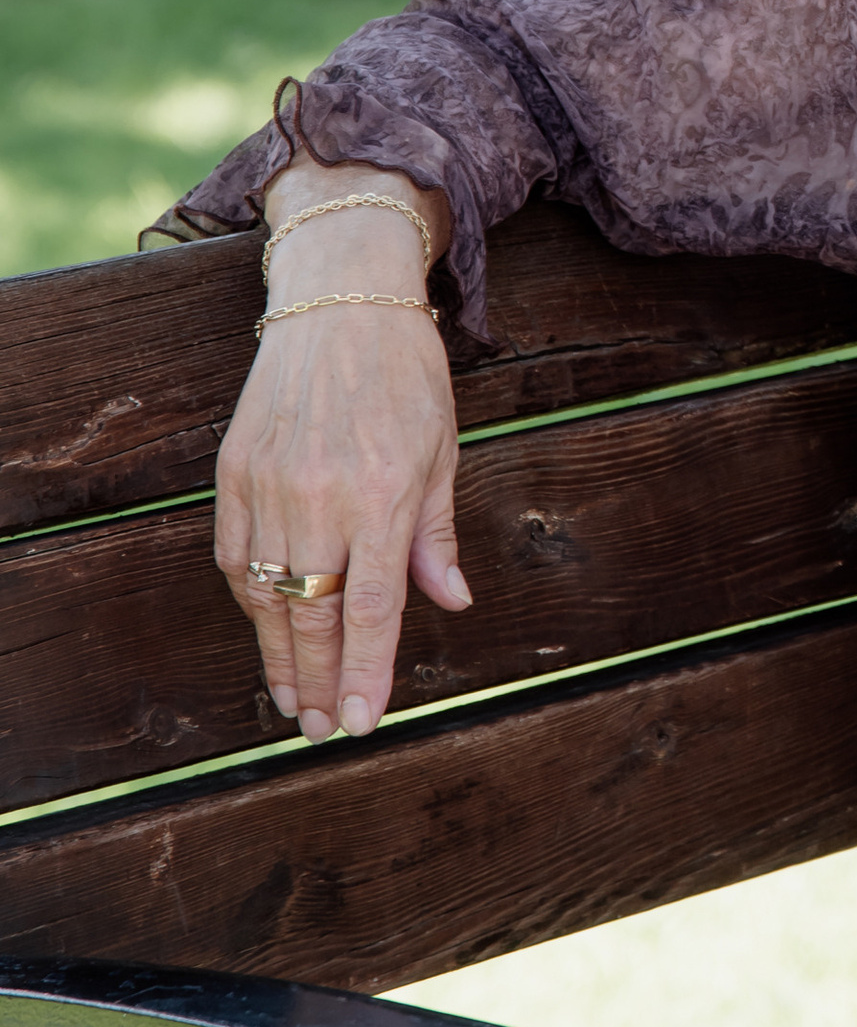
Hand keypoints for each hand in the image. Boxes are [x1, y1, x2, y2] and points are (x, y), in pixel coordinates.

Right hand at [213, 186, 469, 740]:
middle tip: (320, 727)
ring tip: (291, 697)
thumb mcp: (442, 449)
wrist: (340, 300)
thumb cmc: (406, 374)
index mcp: (385, 494)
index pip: (371, 609)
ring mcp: (271, 484)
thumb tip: (452, 602)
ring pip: (268, 596)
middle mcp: (323, 496)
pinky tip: (267, 627)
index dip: (365, 674)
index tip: (360, 722)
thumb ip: (436, 534)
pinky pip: (236, 556)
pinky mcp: (234, 470)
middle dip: (317, 681)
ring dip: (278, 653)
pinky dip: (250, 598)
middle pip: (313, 616)